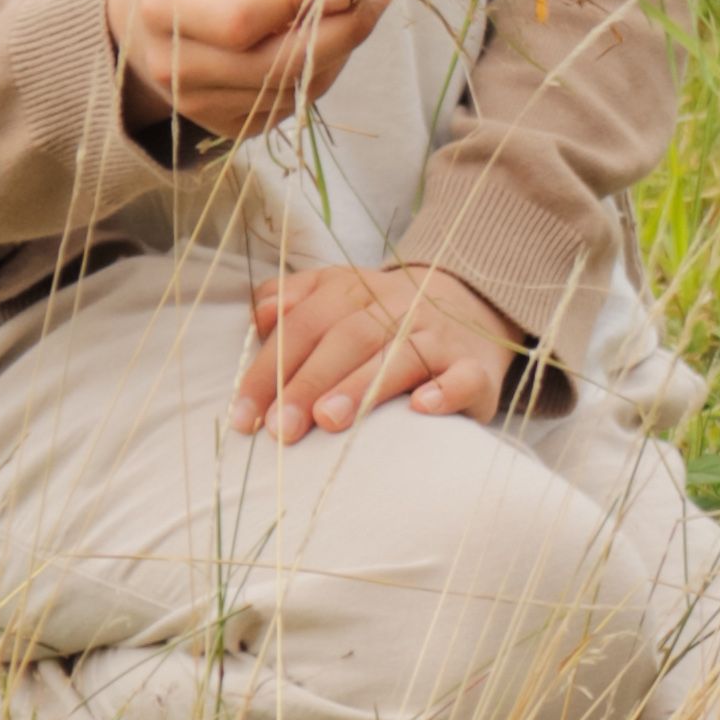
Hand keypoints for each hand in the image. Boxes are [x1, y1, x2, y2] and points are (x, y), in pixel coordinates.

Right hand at [104, 0, 384, 145]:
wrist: (145, 17)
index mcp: (166, 6)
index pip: (241, 20)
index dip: (300, 1)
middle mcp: (176, 67)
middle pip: (274, 64)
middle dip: (339, 31)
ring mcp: (198, 106)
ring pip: (291, 87)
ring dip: (334, 51)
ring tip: (346, 10)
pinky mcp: (225, 128)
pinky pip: (290, 104)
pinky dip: (317, 72)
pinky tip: (318, 39)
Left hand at [229, 262, 517, 443]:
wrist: (473, 304)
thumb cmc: (386, 314)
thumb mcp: (339, 293)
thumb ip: (295, 298)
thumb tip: (260, 316)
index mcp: (357, 290)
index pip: (306, 324)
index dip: (271, 367)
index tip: (245, 415)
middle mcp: (398, 307)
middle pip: (348, 339)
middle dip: (310, 383)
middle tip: (281, 429)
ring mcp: (439, 336)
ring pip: (399, 356)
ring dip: (363, 386)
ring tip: (329, 420)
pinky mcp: (475, 368)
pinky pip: (463, 377)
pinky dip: (444, 391)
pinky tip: (421, 409)